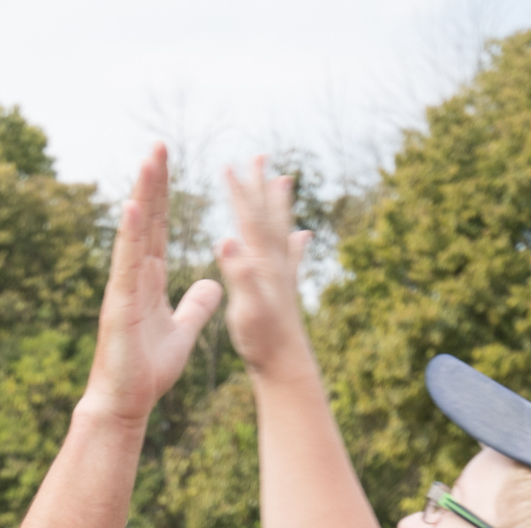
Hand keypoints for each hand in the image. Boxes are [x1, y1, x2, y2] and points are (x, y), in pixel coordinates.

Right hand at [81, 145, 223, 424]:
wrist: (125, 403)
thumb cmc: (147, 371)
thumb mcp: (183, 332)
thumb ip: (196, 306)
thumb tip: (213, 285)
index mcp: (148, 280)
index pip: (157, 228)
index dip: (162, 196)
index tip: (167, 162)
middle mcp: (133, 277)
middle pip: (144, 221)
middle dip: (152, 183)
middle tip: (159, 144)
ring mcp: (123, 288)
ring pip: (133, 234)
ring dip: (140, 197)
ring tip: (148, 161)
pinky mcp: (119, 305)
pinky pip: (125, 264)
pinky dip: (127, 235)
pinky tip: (131, 207)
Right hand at [217, 157, 314, 377]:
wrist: (287, 367)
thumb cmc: (263, 340)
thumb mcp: (246, 306)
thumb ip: (239, 273)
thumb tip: (226, 241)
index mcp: (262, 265)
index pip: (249, 220)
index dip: (239, 193)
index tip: (229, 165)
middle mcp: (276, 265)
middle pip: (268, 216)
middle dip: (262, 187)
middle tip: (262, 156)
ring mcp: (283, 277)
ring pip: (281, 230)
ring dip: (280, 205)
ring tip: (285, 181)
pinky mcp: (286, 291)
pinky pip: (292, 257)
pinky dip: (296, 243)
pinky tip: (303, 236)